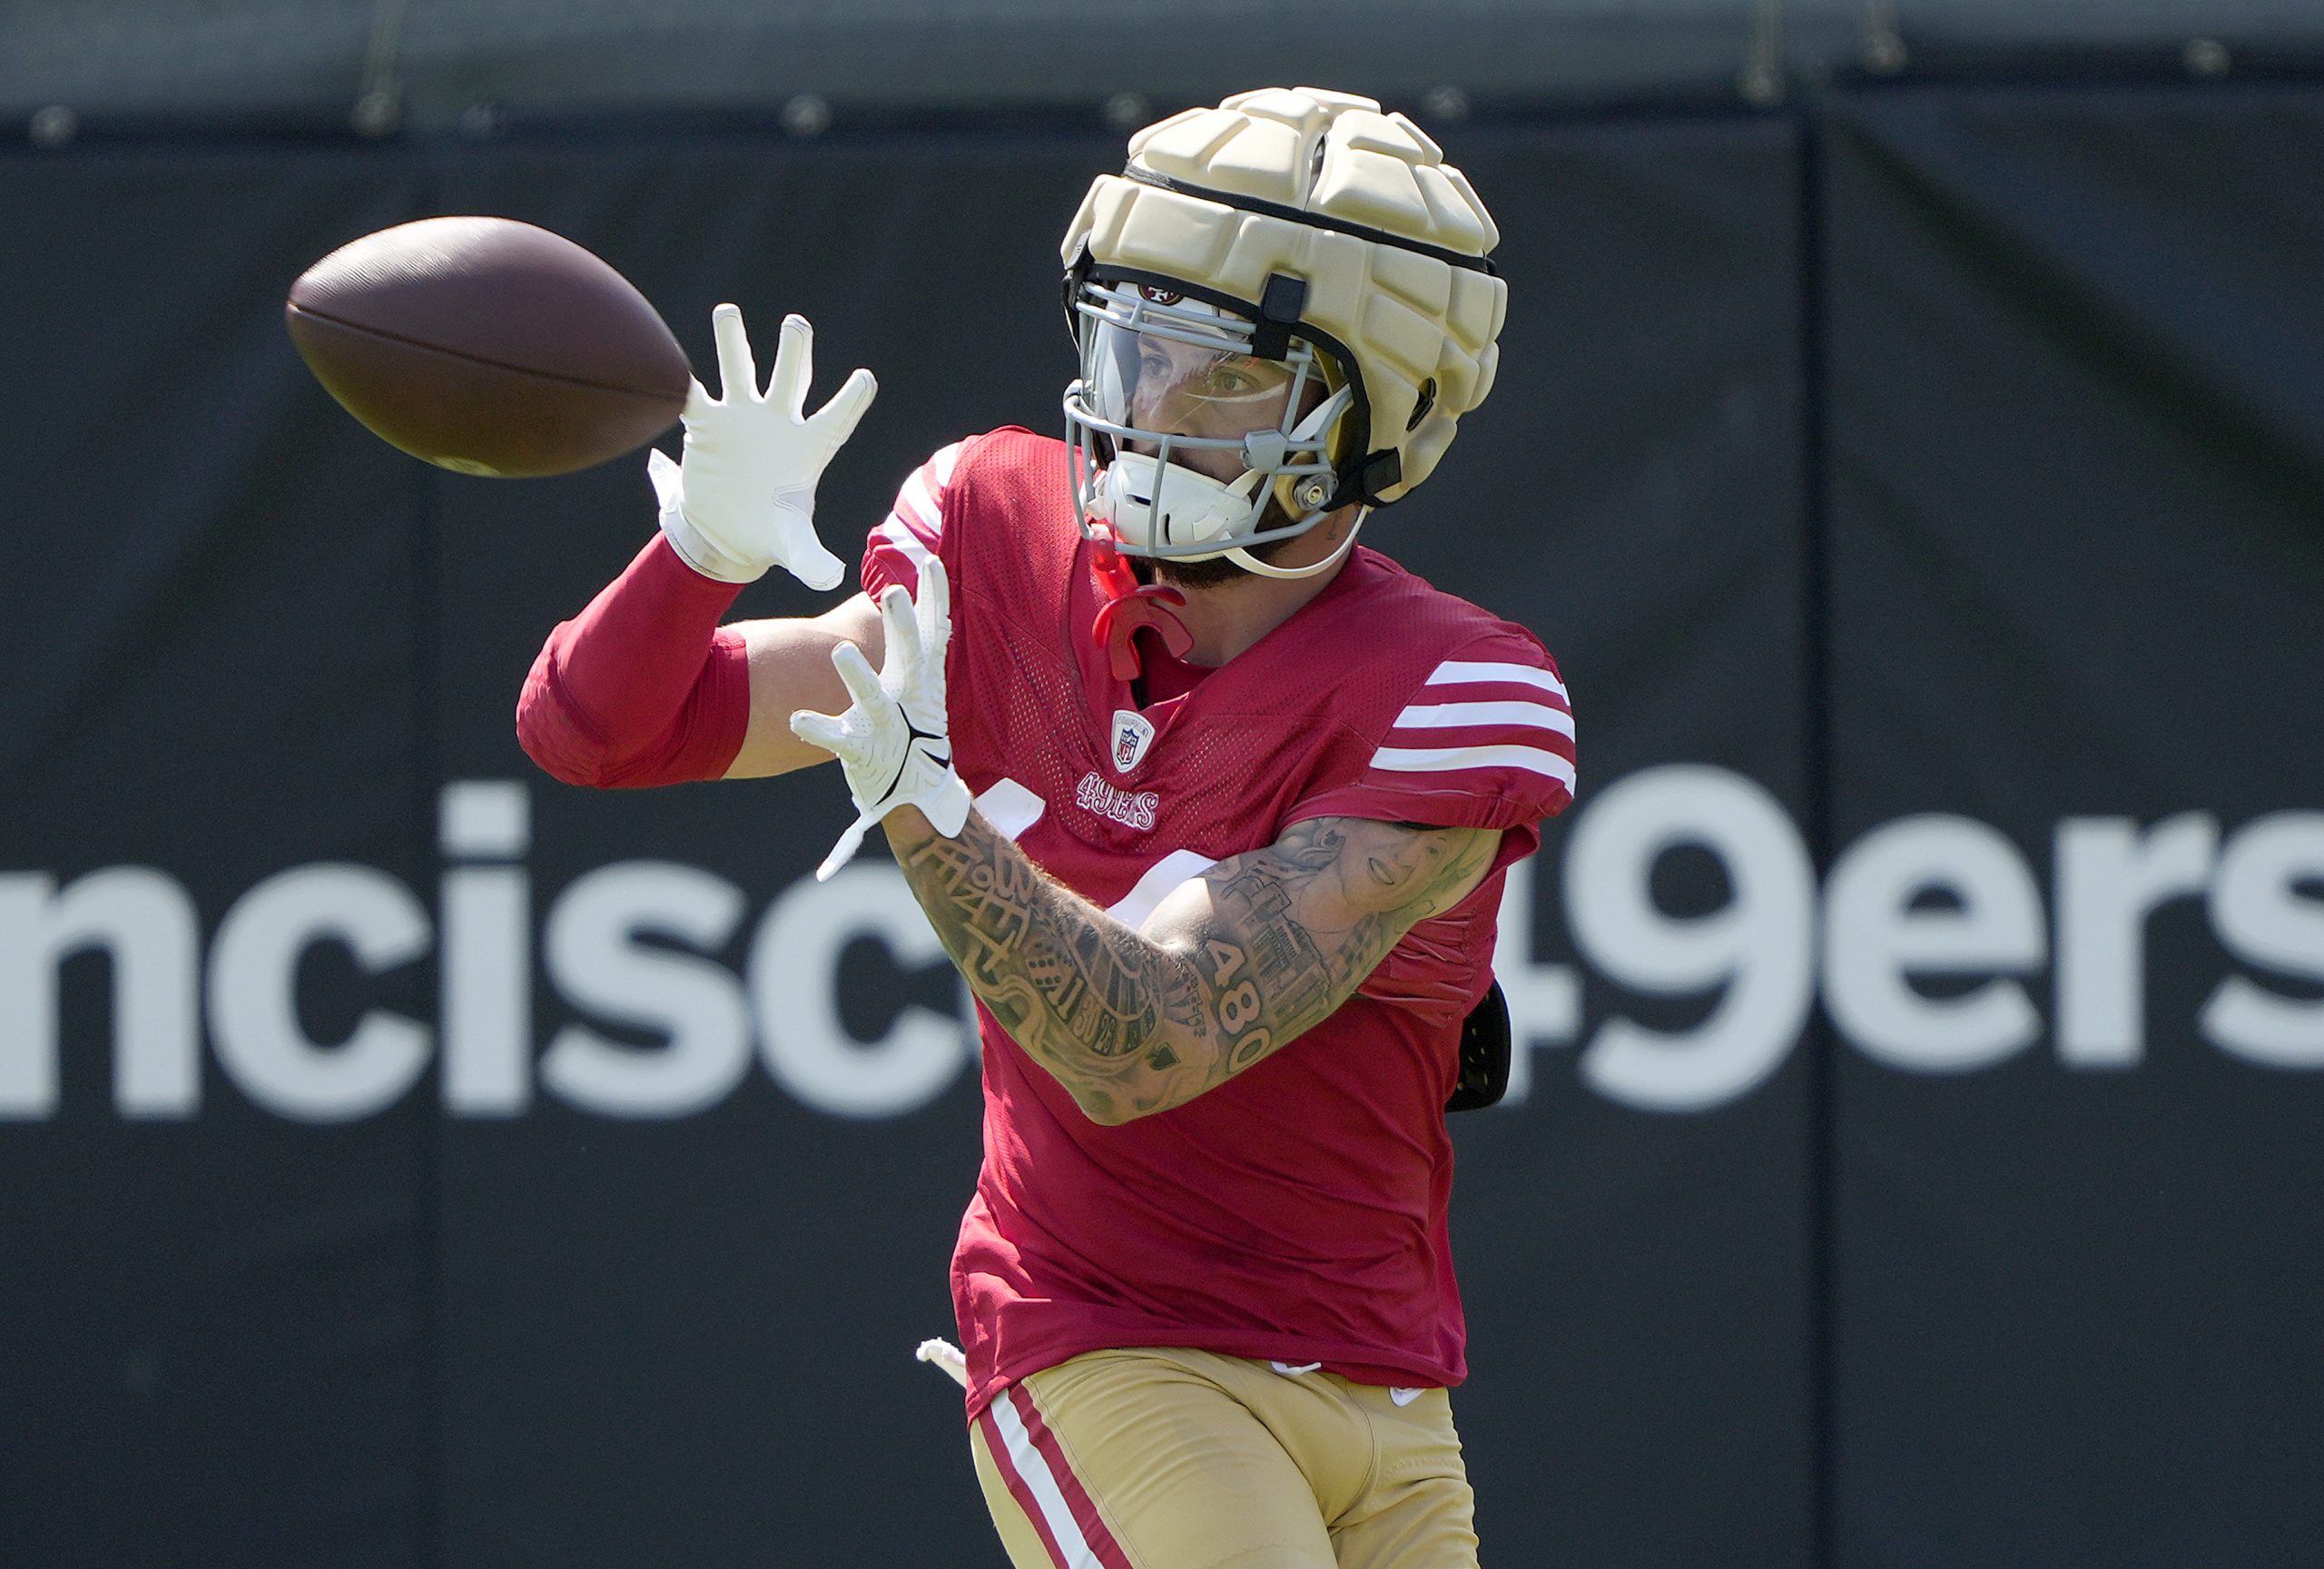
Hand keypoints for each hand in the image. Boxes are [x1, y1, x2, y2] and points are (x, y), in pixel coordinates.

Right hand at [648, 304, 874, 589]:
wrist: (725, 538)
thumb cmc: (768, 536)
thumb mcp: (793, 548)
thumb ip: (811, 558)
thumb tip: (832, 577)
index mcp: (809, 448)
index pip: (836, 419)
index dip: (851, 401)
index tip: (867, 379)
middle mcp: (778, 424)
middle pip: (790, 379)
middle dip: (793, 352)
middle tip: (796, 325)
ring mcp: (741, 420)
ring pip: (739, 371)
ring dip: (732, 342)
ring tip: (727, 311)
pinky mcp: (706, 427)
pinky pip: (692, 397)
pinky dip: (681, 384)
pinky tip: (669, 366)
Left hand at [788, 557, 972, 879]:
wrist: (914, 791)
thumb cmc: (910, 727)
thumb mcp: (919, 684)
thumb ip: (916, 644)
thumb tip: (915, 598)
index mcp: (922, 679)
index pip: (933, 633)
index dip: (934, 599)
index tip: (932, 562)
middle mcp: (909, 698)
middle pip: (909, 658)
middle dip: (902, 627)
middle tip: (893, 594)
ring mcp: (887, 726)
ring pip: (874, 698)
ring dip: (859, 677)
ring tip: (841, 652)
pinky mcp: (864, 751)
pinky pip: (838, 739)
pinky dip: (818, 729)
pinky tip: (796, 720)